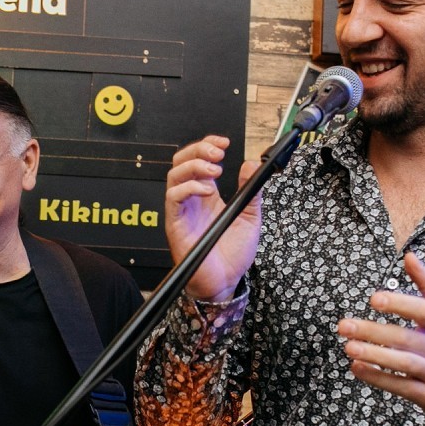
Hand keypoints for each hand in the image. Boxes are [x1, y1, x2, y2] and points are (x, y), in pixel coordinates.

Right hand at [164, 136, 260, 302]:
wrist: (225, 282)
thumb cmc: (234, 254)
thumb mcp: (251, 217)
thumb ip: (251, 191)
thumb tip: (251, 164)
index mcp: (208, 194)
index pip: (199, 160)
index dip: (208, 145)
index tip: (224, 143)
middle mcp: (193, 199)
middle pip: (182, 161)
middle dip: (198, 150)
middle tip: (218, 153)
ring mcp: (183, 210)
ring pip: (174, 175)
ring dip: (194, 166)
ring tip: (215, 170)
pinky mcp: (176, 224)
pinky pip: (173, 198)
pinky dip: (189, 188)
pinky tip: (208, 191)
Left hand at [336, 252, 424, 414]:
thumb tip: (409, 256)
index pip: (424, 311)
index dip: (400, 304)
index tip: (374, 299)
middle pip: (406, 338)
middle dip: (373, 331)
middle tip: (344, 325)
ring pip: (403, 363)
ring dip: (373, 355)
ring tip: (348, 347)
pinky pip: (400, 386)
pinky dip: (377, 377)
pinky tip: (357, 367)